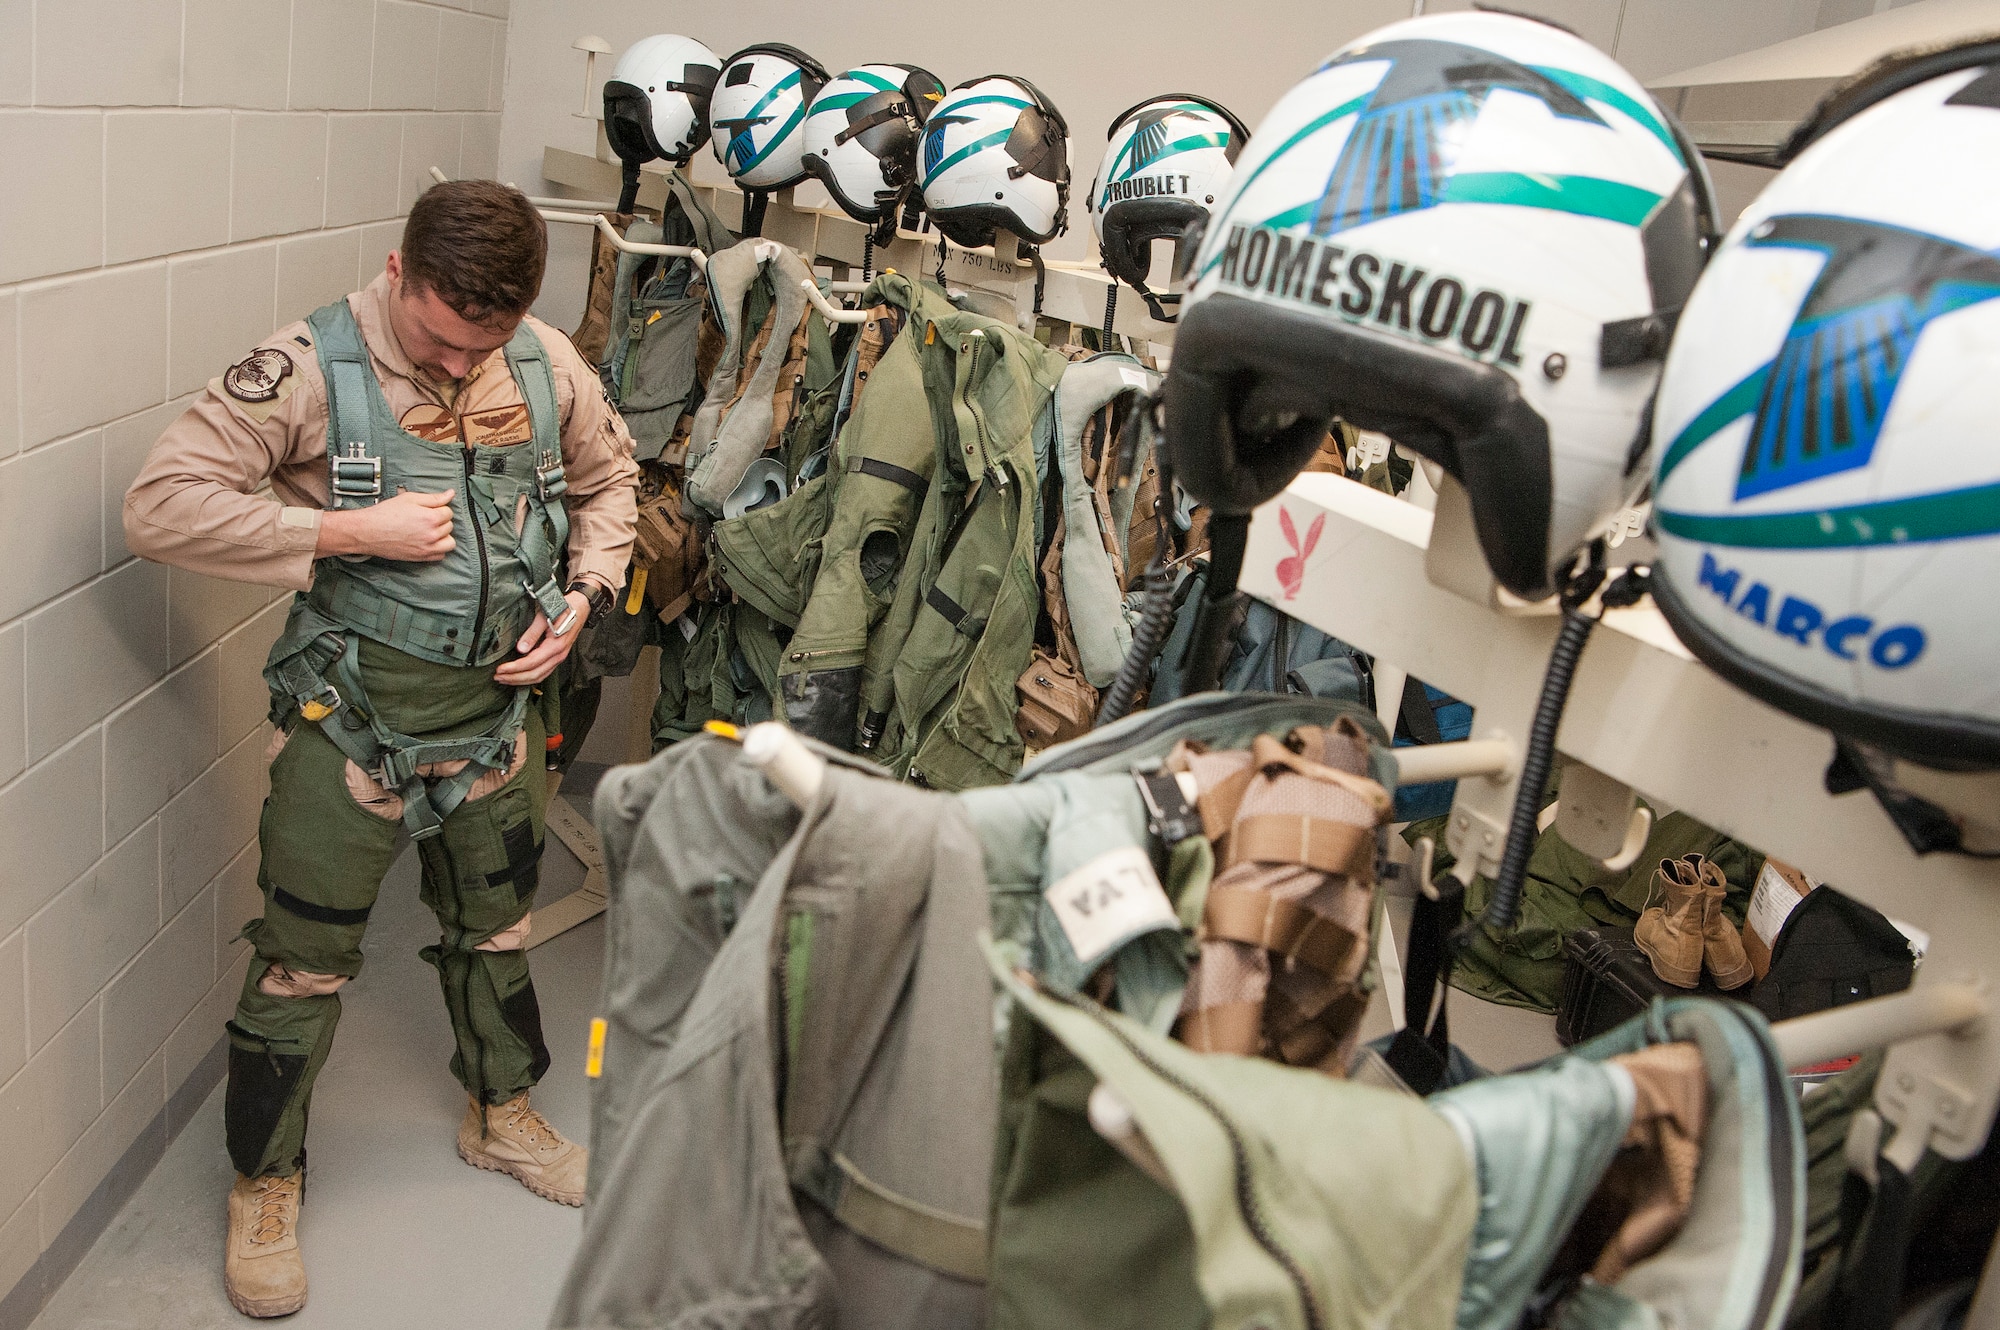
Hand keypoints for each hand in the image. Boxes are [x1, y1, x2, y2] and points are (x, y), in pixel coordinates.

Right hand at [317, 489, 456, 560]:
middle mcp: (432, 535)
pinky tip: (428, 541)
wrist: (368, 531)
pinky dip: (437, 549)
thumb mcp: (409, 498)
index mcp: (430, 518)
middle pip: (449, 526)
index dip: (439, 508)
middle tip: (425, 518)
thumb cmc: (385, 514)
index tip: (429, 509)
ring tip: (430, 530)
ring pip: (449, 542)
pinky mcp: (421, 558)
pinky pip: (440, 555)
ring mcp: (427, 548)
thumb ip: (433, 497)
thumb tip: (450, 494)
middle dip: (440, 521)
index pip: (449, 512)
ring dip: (443, 536)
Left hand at [494, 590, 590, 685]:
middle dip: (514, 678)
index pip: (531, 663)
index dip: (514, 668)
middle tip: (498, 677)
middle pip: (534, 674)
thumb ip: (532, 632)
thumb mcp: (545, 616)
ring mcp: (559, 657)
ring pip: (539, 676)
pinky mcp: (557, 656)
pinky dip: (530, 677)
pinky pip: (543, 672)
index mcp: (555, 646)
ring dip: (521, 680)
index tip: (500, 669)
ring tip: (505, 679)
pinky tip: (520, 675)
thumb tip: (521, 648)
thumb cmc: (565, 608)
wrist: (581, 606)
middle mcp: (558, 655)